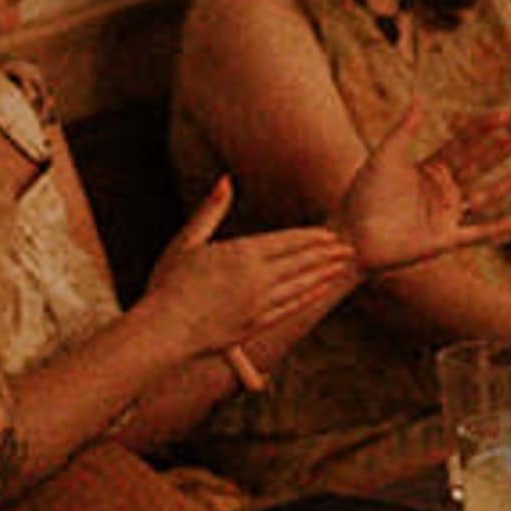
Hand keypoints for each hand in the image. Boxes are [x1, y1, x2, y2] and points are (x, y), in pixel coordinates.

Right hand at [139, 179, 358, 372]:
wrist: (163, 330)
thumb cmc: (168, 284)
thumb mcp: (188, 242)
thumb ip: (211, 211)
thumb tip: (225, 180)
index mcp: (241, 253)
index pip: (286, 241)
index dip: (311, 237)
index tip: (329, 233)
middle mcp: (255, 277)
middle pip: (300, 261)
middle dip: (326, 253)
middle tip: (347, 246)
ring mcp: (258, 303)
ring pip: (301, 284)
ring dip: (324, 273)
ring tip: (342, 265)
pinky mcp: (255, 325)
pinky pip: (291, 307)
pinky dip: (309, 296)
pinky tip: (320, 290)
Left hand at [338, 102, 510, 270]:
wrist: (351, 233)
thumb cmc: (364, 193)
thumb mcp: (386, 155)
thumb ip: (405, 129)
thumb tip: (420, 98)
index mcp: (429, 169)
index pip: (463, 144)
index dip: (483, 129)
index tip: (504, 114)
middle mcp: (442, 191)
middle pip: (479, 166)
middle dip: (502, 151)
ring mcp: (446, 215)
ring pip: (486, 196)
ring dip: (510, 184)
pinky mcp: (445, 240)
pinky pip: (477, 233)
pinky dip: (498, 228)